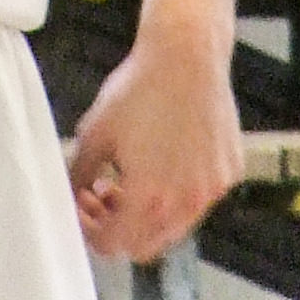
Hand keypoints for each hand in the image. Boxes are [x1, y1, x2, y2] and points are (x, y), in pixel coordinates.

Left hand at [66, 10, 243, 261]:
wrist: (186, 54)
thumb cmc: (142, 88)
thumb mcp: (94, 134)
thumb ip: (77, 176)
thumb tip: (70, 198)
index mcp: (148, 197)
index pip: (114, 245)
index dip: (91, 232)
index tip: (84, 211)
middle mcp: (186, 201)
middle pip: (146, 246)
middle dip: (118, 227)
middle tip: (103, 198)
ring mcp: (213, 188)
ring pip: (175, 226)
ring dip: (148, 213)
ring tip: (131, 177)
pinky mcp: (229, 171)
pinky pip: (200, 200)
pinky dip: (178, 193)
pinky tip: (163, 161)